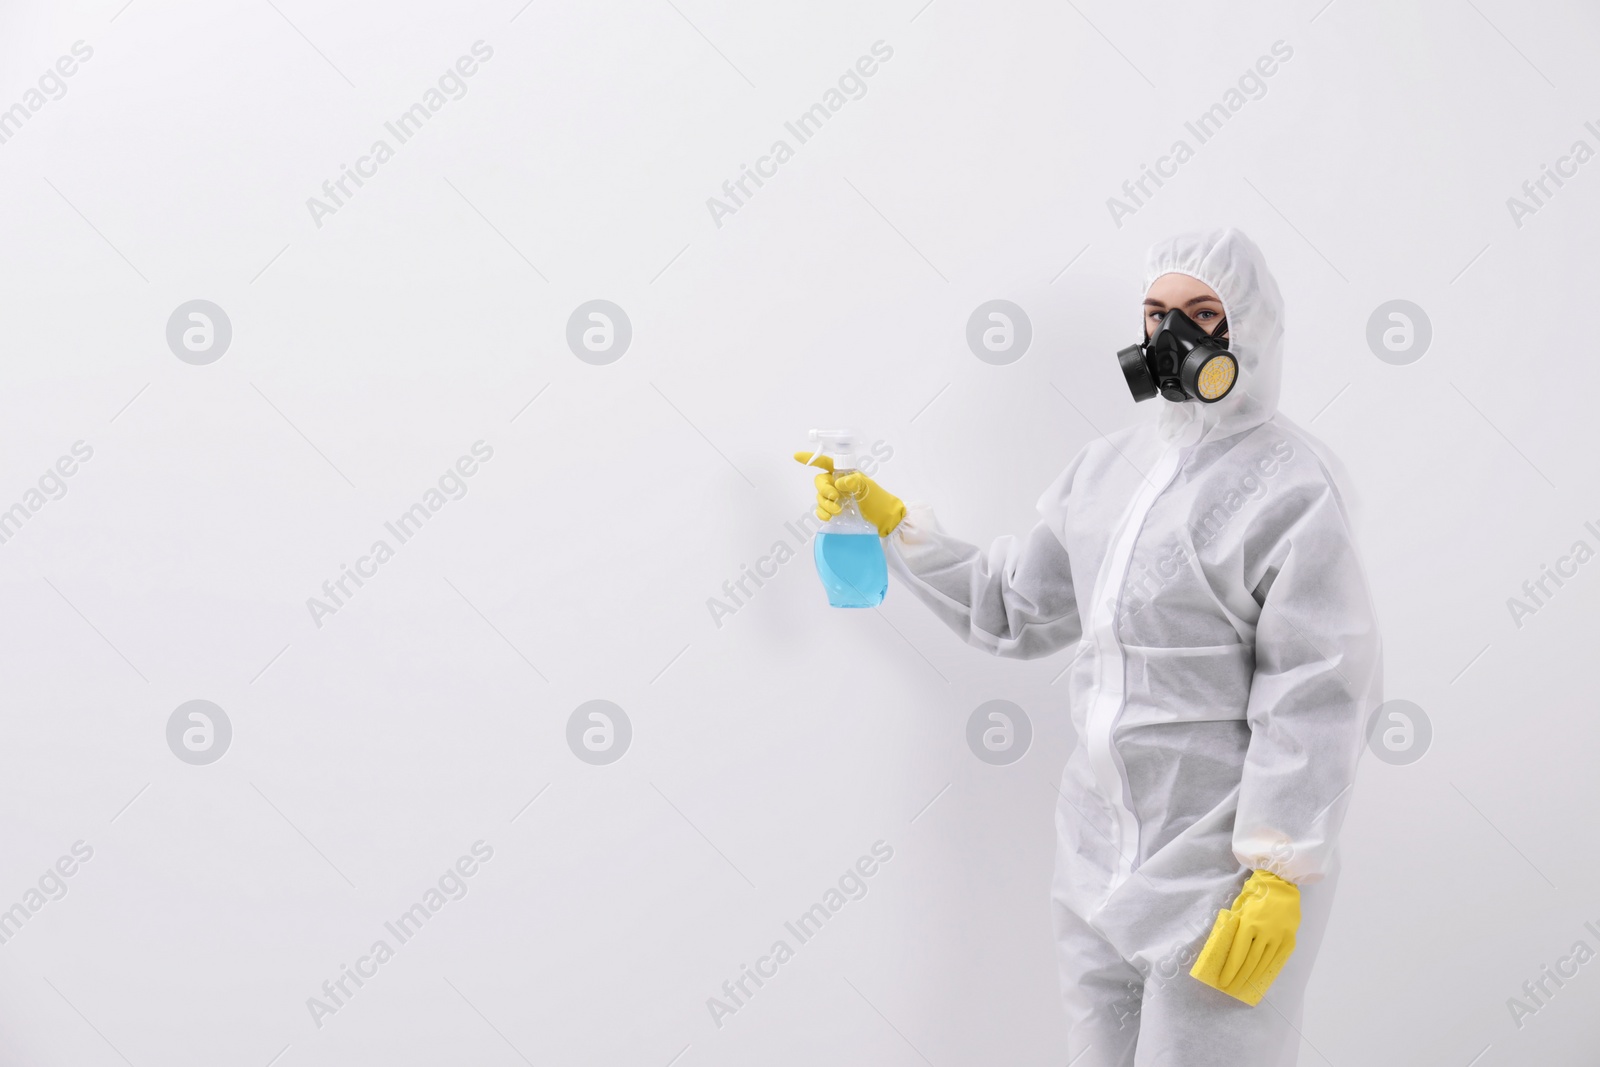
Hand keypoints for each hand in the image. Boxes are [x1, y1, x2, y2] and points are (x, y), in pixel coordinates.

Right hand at [792, 452, 905, 536]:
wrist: (884, 520)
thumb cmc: (878, 500)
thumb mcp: (869, 488)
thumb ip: (855, 482)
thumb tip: (839, 482)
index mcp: (845, 474)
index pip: (826, 463)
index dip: (812, 458)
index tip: (797, 457)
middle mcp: (838, 484)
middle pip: (820, 482)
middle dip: (824, 490)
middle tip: (834, 497)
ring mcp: (836, 498)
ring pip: (820, 497)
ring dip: (825, 504)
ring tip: (838, 511)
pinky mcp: (835, 512)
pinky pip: (821, 510)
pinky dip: (822, 513)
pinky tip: (829, 517)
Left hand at [1189, 869, 1300, 1005]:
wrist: (1281, 883)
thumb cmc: (1256, 893)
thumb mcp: (1239, 906)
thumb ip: (1234, 925)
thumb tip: (1226, 946)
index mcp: (1248, 923)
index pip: (1238, 953)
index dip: (1230, 969)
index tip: (1223, 981)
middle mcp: (1264, 932)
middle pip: (1250, 961)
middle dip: (1239, 977)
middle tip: (1231, 988)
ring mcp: (1279, 936)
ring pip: (1264, 962)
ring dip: (1253, 976)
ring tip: (1244, 985)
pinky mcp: (1289, 938)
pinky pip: (1278, 958)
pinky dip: (1268, 968)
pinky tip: (1261, 975)